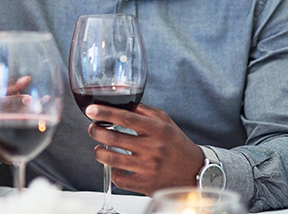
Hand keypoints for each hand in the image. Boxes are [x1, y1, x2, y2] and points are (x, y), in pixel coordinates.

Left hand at [85, 103, 204, 195]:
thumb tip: (119, 103)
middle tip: (93, 129)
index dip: (105, 113)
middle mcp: (152, 148)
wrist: (196, 172)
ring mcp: (149, 168)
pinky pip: (119, 179)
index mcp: (157, 129)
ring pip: (111, 159)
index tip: (90, 110)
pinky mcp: (146, 185)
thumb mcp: (165, 122)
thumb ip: (142, 111)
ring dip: (99, 152)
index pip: (126, 117)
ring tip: (99, 148)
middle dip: (96, 131)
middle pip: (113, 137)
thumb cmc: (177, 144)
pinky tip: (115, 166)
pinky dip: (112, 172)